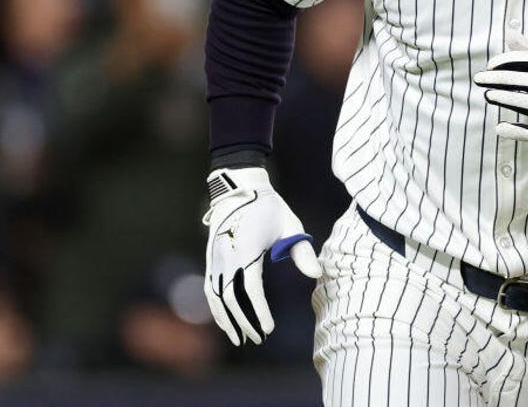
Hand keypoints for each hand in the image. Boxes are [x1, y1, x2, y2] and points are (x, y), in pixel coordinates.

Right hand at [202, 167, 320, 345]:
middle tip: (258, 339)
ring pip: (216, 296)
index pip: (250, 289)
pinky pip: (210, 288)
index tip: (268, 329)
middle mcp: (226, 255)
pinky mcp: (211, 258)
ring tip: (238, 338)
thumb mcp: (290, 225)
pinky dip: (216, 307)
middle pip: (230, 298)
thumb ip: (302, 251)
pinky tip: (225, 320)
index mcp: (246, 248)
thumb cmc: (269, 207)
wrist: (240, 188)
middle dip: (243, 322)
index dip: (258, 311)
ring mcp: (215, 257)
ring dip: (226, 319)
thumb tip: (317, 275)